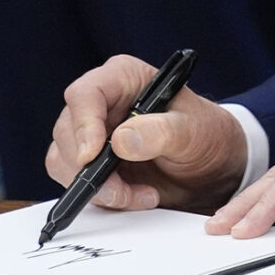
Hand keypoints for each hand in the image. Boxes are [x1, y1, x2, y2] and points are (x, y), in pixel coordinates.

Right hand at [44, 55, 248, 211]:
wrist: (211, 168)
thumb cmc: (206, 136)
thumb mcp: (194, 131)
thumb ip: (162, 132)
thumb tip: (121, 141)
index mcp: (123, 78)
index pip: (86, 94)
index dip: (83, 125)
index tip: (91, 155)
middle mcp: (101, 102)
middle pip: (67, 131)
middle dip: (91, 168)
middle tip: (122, 190)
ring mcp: (92, 132)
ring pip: (64, 159)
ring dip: (98, 186)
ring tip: (141, 195)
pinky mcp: (90, 162)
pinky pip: (75, 181)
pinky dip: (101, 196)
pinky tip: (135, 196)